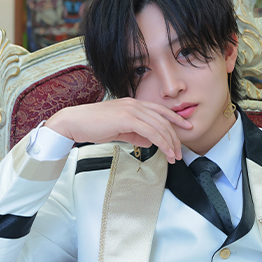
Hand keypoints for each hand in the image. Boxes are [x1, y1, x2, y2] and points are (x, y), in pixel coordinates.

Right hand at [46, 98, 191, 162]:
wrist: (75, 123)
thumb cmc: (93, 126)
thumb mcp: (119, 131)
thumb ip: (135, 134)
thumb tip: (148, 142)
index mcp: (134, 104)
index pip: (160, 111)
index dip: (175, 119)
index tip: (186, 128)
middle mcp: (135, 104)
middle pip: (164, 120)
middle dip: (175, 137)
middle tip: (179, 152)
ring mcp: (131, 110)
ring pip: (159, 126)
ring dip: (170, 143)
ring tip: (174, 156)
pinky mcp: (127, 118)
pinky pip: (151, 132)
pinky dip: (161, 143)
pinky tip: (165, 152)